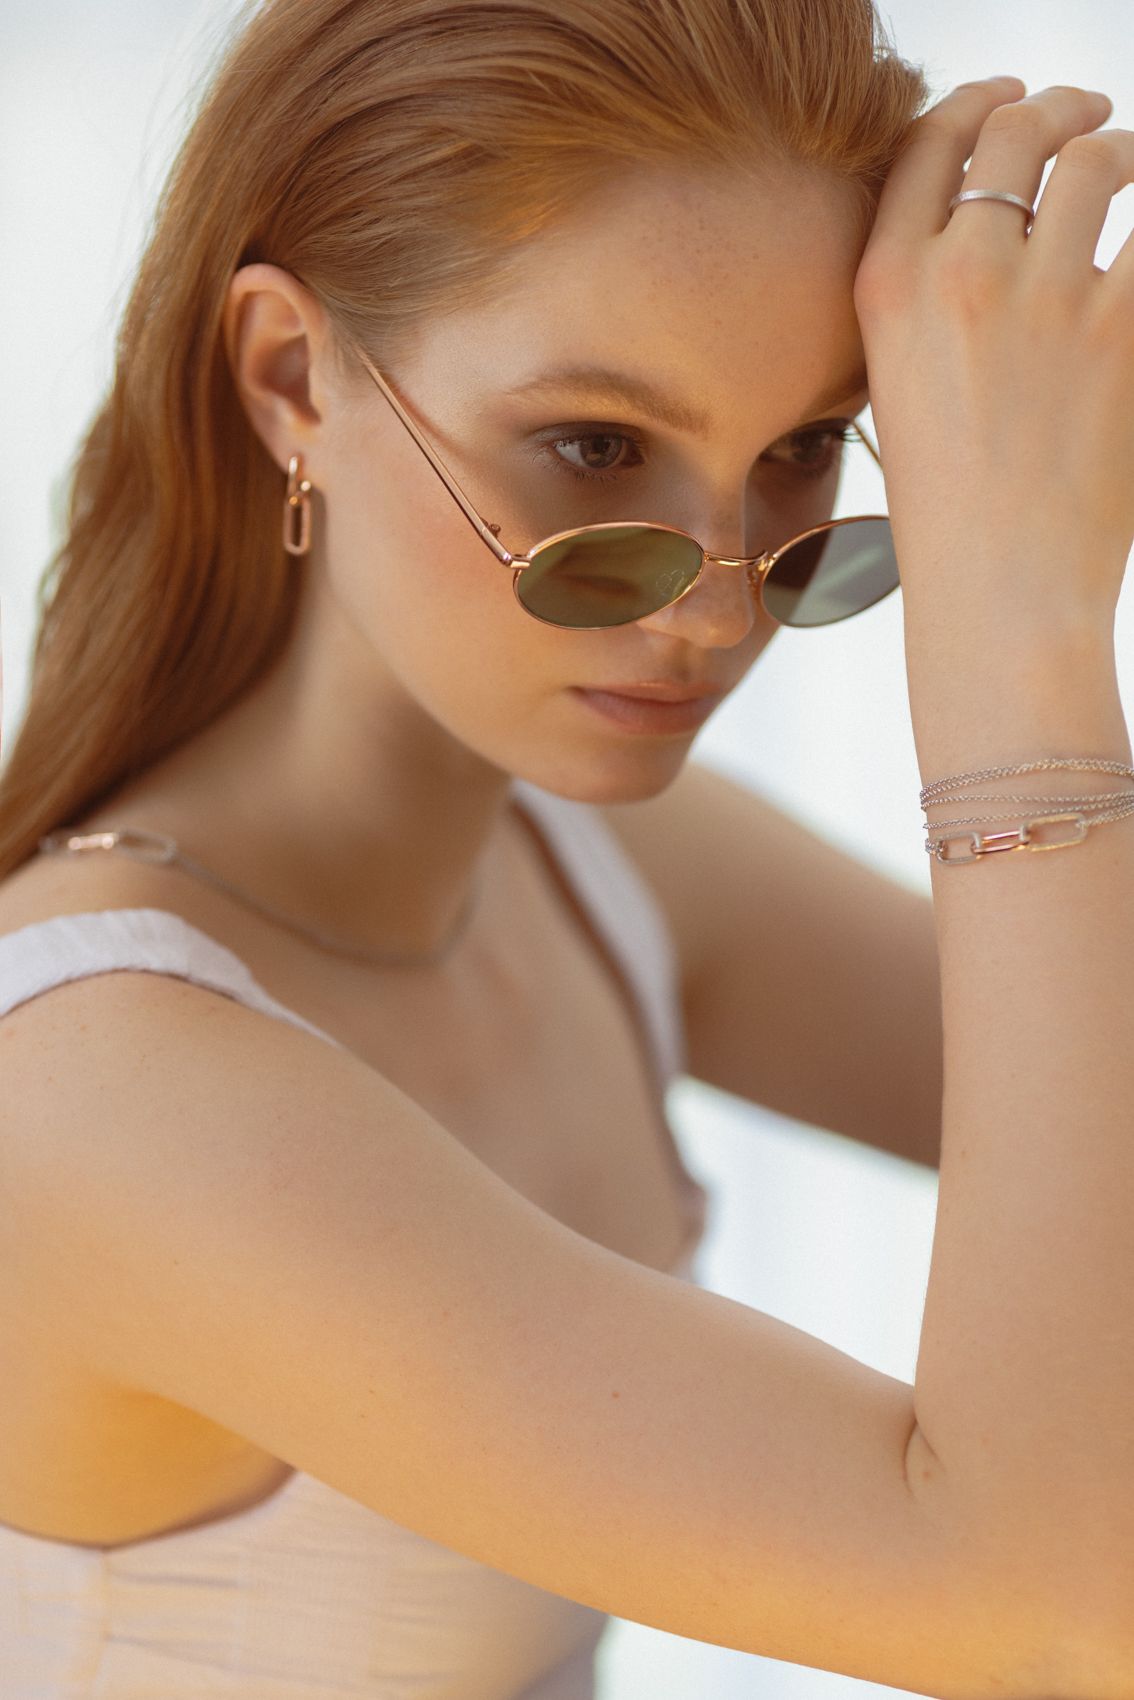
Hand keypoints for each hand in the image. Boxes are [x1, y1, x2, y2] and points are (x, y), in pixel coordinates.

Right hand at [853, 78, 1133, 643]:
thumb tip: (993, 237)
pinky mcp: (1125, 328)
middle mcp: (960, 276)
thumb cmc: (950, 515)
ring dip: (1123, 150)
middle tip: (1087, 115)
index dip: (974, 104)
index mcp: (887, 291)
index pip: (927, 146)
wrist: (1002, 592)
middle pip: (1016, 133)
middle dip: (1058, 108)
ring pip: (1099, 163)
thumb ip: (930, 305)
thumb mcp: (901, 393)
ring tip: (1130, 165)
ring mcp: (1048, 297)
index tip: (1005, 100)